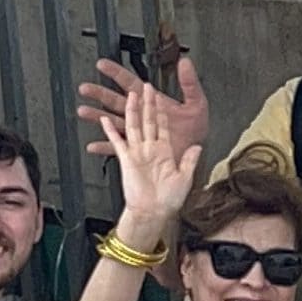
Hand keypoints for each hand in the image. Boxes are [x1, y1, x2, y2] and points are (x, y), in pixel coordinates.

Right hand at [77, 52, 207, 161]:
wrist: (198, 154)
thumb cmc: (195, 130)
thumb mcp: (196, 103)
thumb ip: (189, 83)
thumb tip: (185, 62)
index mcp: (152, 102)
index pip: (130, 83)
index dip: (116, 73)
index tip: (102, 64)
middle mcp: (141, 116)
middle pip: (116, 101)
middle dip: (100, 94)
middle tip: (86, 87)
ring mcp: (137, 133)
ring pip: (113, 122)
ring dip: (98, 117)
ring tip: (83, 111)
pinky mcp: (137, 151)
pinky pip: (118, 148)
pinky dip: (105, 147)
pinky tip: (93, 145)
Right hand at [97, 75, 203, 238]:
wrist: (155, 213)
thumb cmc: (170, 199)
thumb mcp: (186, 177)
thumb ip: (190, 160)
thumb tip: (197, 146)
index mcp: (166, 149)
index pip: (163, 123)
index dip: (161, 109)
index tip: (158, 95)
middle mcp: (150, 148)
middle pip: (147, 119)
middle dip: (146, 102)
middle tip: (144, 87)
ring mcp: (137, 152)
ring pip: (133, 125)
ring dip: (131, 110)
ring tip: (129, 95)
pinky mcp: (126, 160)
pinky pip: (117, 142)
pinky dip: (110, 131)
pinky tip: (104, 120)